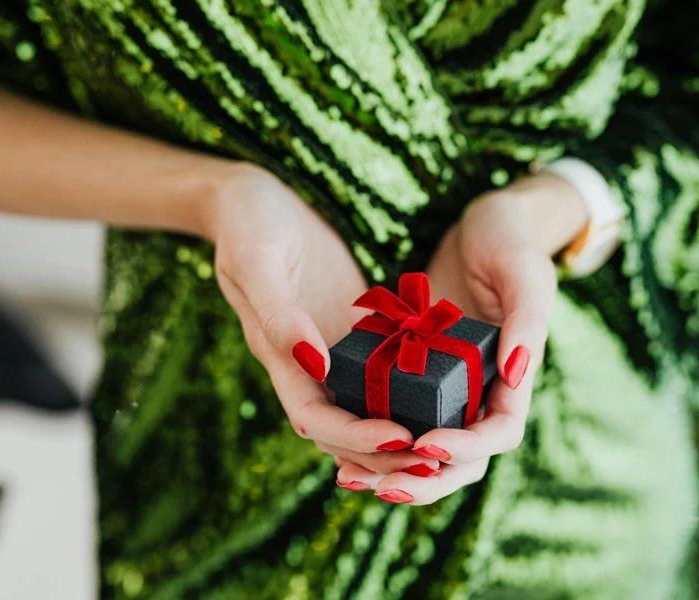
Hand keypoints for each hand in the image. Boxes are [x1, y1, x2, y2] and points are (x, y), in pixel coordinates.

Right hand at [206, 166, 424, 460]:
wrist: (253, 195)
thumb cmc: (248, 221)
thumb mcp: (256, 260)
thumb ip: (279, 315)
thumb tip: (317, 365)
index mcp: (278, 355)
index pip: (316, 419)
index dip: (355, 437)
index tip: (400, 437)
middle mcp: (307, 363)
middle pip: (346, 428)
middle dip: (388, 449)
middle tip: (439, 456)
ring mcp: (332, 347)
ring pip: (368, 407)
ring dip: (405, 428)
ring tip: (450, 437)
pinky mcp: (355, 327)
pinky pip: (385, 369)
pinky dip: (411, 388)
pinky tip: (450, 390)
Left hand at [332, 172, 589, 503]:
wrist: (486, 222)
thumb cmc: (512, 240)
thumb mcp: (525, 272)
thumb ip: (527, 321)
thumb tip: (516, 372)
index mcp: (515, 374)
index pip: (499, 432)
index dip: (466, 448)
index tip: (424, 444)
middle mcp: (482, 389)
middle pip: (460, 458)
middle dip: (423, 479)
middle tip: (380, 487)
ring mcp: (449, 383)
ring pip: (424, 446)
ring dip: (391, 469)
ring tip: (348, 478)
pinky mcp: (417, 370)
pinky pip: (397, 414)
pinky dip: (373, 435)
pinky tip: (337, 444)